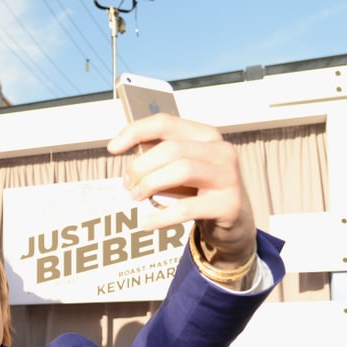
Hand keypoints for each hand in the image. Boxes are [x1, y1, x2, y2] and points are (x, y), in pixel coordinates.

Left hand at [107, 114, 256, 266]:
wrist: (233, 222)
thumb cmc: (199, 191)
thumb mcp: (177, 169)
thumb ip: (156, 155)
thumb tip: (124, 146)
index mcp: (206, 136)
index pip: (166, 123)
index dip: (135, 131)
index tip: (113, 147)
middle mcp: (221, 151)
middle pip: (171, 148)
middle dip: (141, 166)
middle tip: (127, 184)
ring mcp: (228, 177)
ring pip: (182, 170)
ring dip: (150, 185)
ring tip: (136, 197)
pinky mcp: (228, 204)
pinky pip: (188, 208)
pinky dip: (161, 217)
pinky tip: (147, 223)